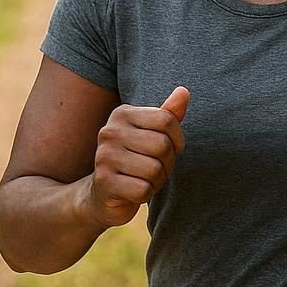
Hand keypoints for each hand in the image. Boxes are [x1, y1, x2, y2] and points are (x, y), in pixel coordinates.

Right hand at [80, 86, 189, 228]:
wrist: (102, 194)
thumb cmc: (135, 160)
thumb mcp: (152, 135)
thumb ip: (168, 114)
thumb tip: (184, 91)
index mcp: (122, 114)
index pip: (166, 120)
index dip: (177, 140)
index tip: (170, 149)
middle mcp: (109, 131)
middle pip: (162, 145)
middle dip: (167, 163)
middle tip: (155, 168)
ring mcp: (104, 156)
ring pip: (154, 169)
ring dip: (157, 180)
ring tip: (143, 179)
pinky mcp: (103, 182)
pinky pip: (143, 189)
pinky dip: (145, 194)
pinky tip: (133, 191)